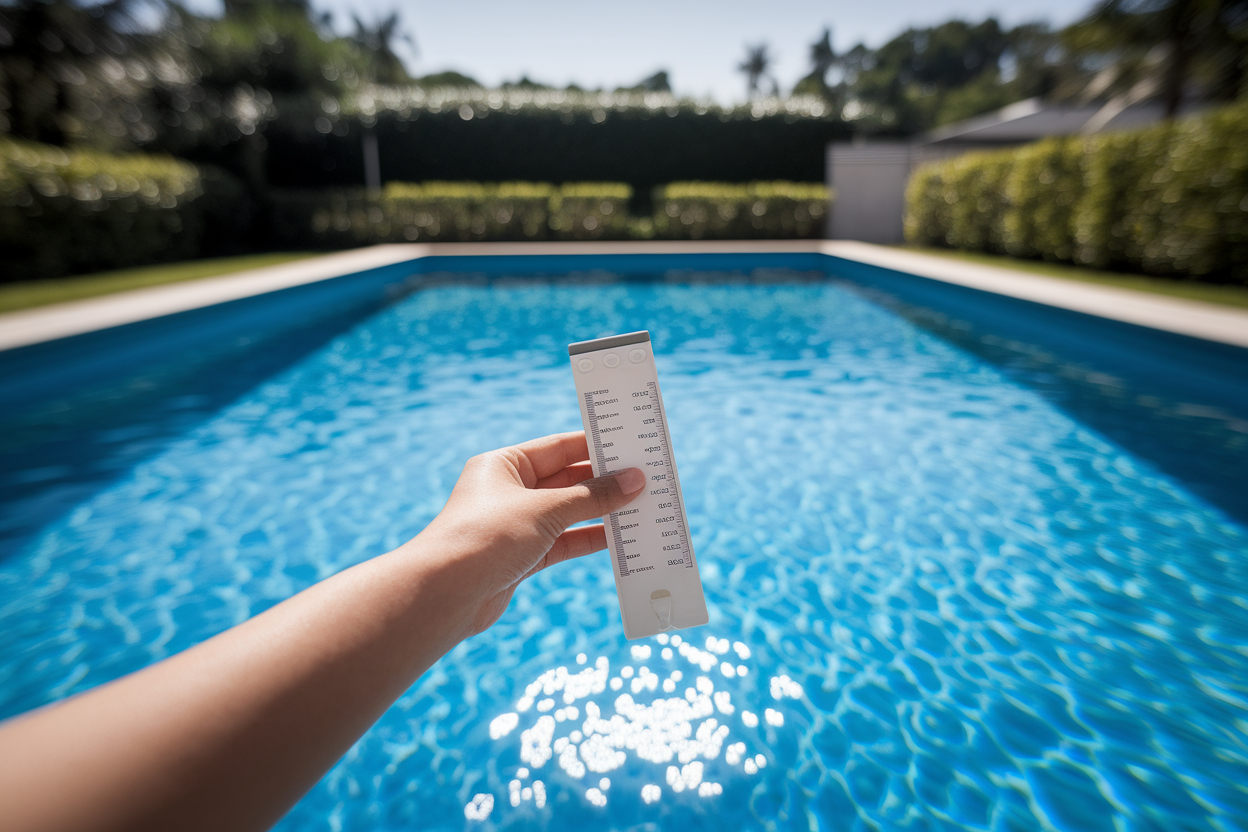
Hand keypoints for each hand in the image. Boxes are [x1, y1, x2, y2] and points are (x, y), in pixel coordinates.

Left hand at [418, 431, 644, 634]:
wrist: (445, 595)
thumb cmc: (487, 537)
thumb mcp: (545, 510)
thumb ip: (592, 497)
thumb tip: (634, 480)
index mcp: (504, 464)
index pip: (559, 447)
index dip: (596, 446)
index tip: (631, 444)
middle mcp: (508, 491)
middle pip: (566, 480)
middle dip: (605, 481)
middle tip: (647, 477)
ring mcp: (516, 525)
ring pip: (568, 513)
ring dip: (602, 512)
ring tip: (642, 506)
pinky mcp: (521, 557)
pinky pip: (563, 542)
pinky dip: (589, 539)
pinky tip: (620, 537)